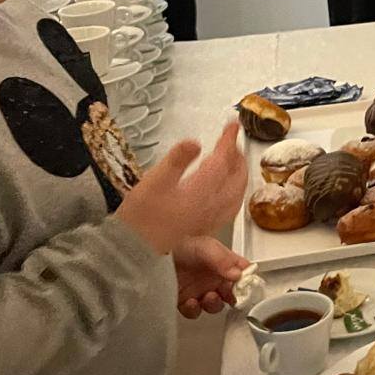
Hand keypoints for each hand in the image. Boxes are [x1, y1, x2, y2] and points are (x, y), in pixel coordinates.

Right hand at [115, 121, 247, 255]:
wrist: (135, 250)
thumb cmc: (140, 216)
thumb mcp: (154, 180)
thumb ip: (177, 160)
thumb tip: (195, 142)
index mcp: (201, 190)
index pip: (223, 159)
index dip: (229, 139)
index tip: (232, 124)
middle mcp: (212, 205)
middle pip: (236, 176)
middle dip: (237, 154)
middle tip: (231, 140)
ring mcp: (211, 218)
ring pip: (237, 192)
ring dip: (239, 172)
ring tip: (233, 160)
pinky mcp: (205, 228)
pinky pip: (231, 206)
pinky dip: (235, 191)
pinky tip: (227, 190)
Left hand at [172, 234, 247, 317]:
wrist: (150, 255)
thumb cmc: (178, 244)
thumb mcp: (205, 246)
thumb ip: (223, 259)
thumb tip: (238, 274)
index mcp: (221, 262)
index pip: (241, 272)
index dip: (247, 281)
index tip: (248, 286)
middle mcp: (211, 277)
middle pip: (232, 292)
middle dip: (234, 297)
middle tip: (232, 296)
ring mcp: (198, 289)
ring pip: (215, 305)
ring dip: (215, 304)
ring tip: (209, 297)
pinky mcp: (184, 301)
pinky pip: (194, 312)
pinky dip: (194, 310)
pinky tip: (191, 301)